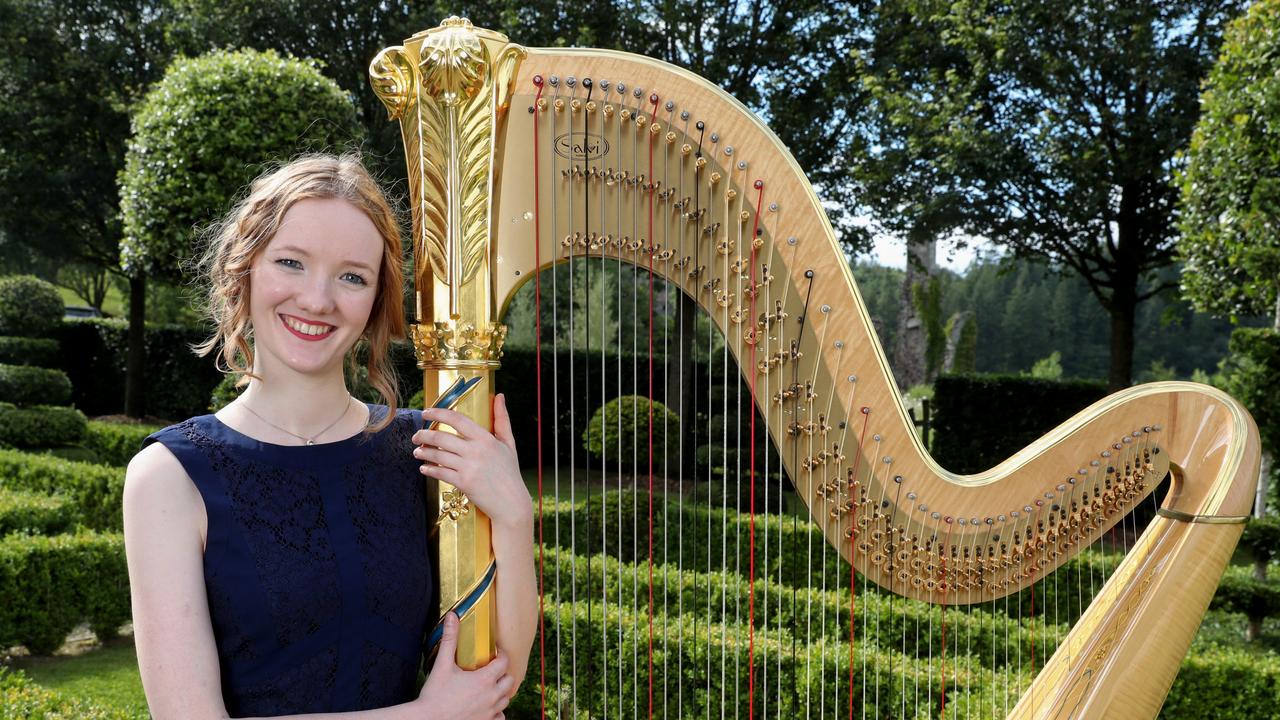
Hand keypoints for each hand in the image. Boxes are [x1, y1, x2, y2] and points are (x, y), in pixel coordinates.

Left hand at [412, 394, 532, 531]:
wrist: (511, 502)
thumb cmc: (510, 471)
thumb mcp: (508, 443)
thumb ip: (502, 418)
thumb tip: (500, 395)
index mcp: (485, 438)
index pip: (457, 419)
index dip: (438, 412)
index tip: (426, 412)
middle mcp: (475, 451)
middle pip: (441, 437)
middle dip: (424, 434)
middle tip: (416, 436)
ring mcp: (468, 468)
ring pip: (437, 455)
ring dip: (423, 452)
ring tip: (417, 451)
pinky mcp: (463, 483)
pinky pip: (440, 473)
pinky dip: (428, 469)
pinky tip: (424, 468)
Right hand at [415, 612, 512, 718]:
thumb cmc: (434, 694)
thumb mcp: (442, 664)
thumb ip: (449, 639)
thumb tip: (452, 616)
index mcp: (484, 679)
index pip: (504, 662)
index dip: (501, 655)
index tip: (495, 653)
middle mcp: (491, 696)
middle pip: (509, 681)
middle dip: (503, 674)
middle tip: (492, 670)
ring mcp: (490, 712)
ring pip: (506, 699)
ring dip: (500, 692)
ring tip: (489, 687)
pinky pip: (501, 717)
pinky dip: (497, 712)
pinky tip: (488, 707)